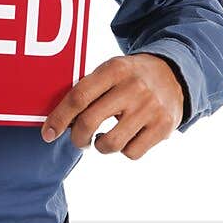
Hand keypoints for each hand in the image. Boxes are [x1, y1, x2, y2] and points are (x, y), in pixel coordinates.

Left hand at [41, 53, 183, 158]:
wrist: (174, 74)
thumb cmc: (129, 77)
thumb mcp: (110, 71)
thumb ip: (87, 90)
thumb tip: (57, 121)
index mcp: (115, 69)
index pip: (78, 97)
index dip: (58, 118)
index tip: (48, 133)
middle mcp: (133, 88)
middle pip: (89, 122)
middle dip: (77, 138)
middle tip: (79, 140)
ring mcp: (150, 108)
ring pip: (111, 144)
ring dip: (100, 146)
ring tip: (103, 138)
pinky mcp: (164, 126)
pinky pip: (132, 153)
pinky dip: (123, 150)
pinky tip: (124, 138)